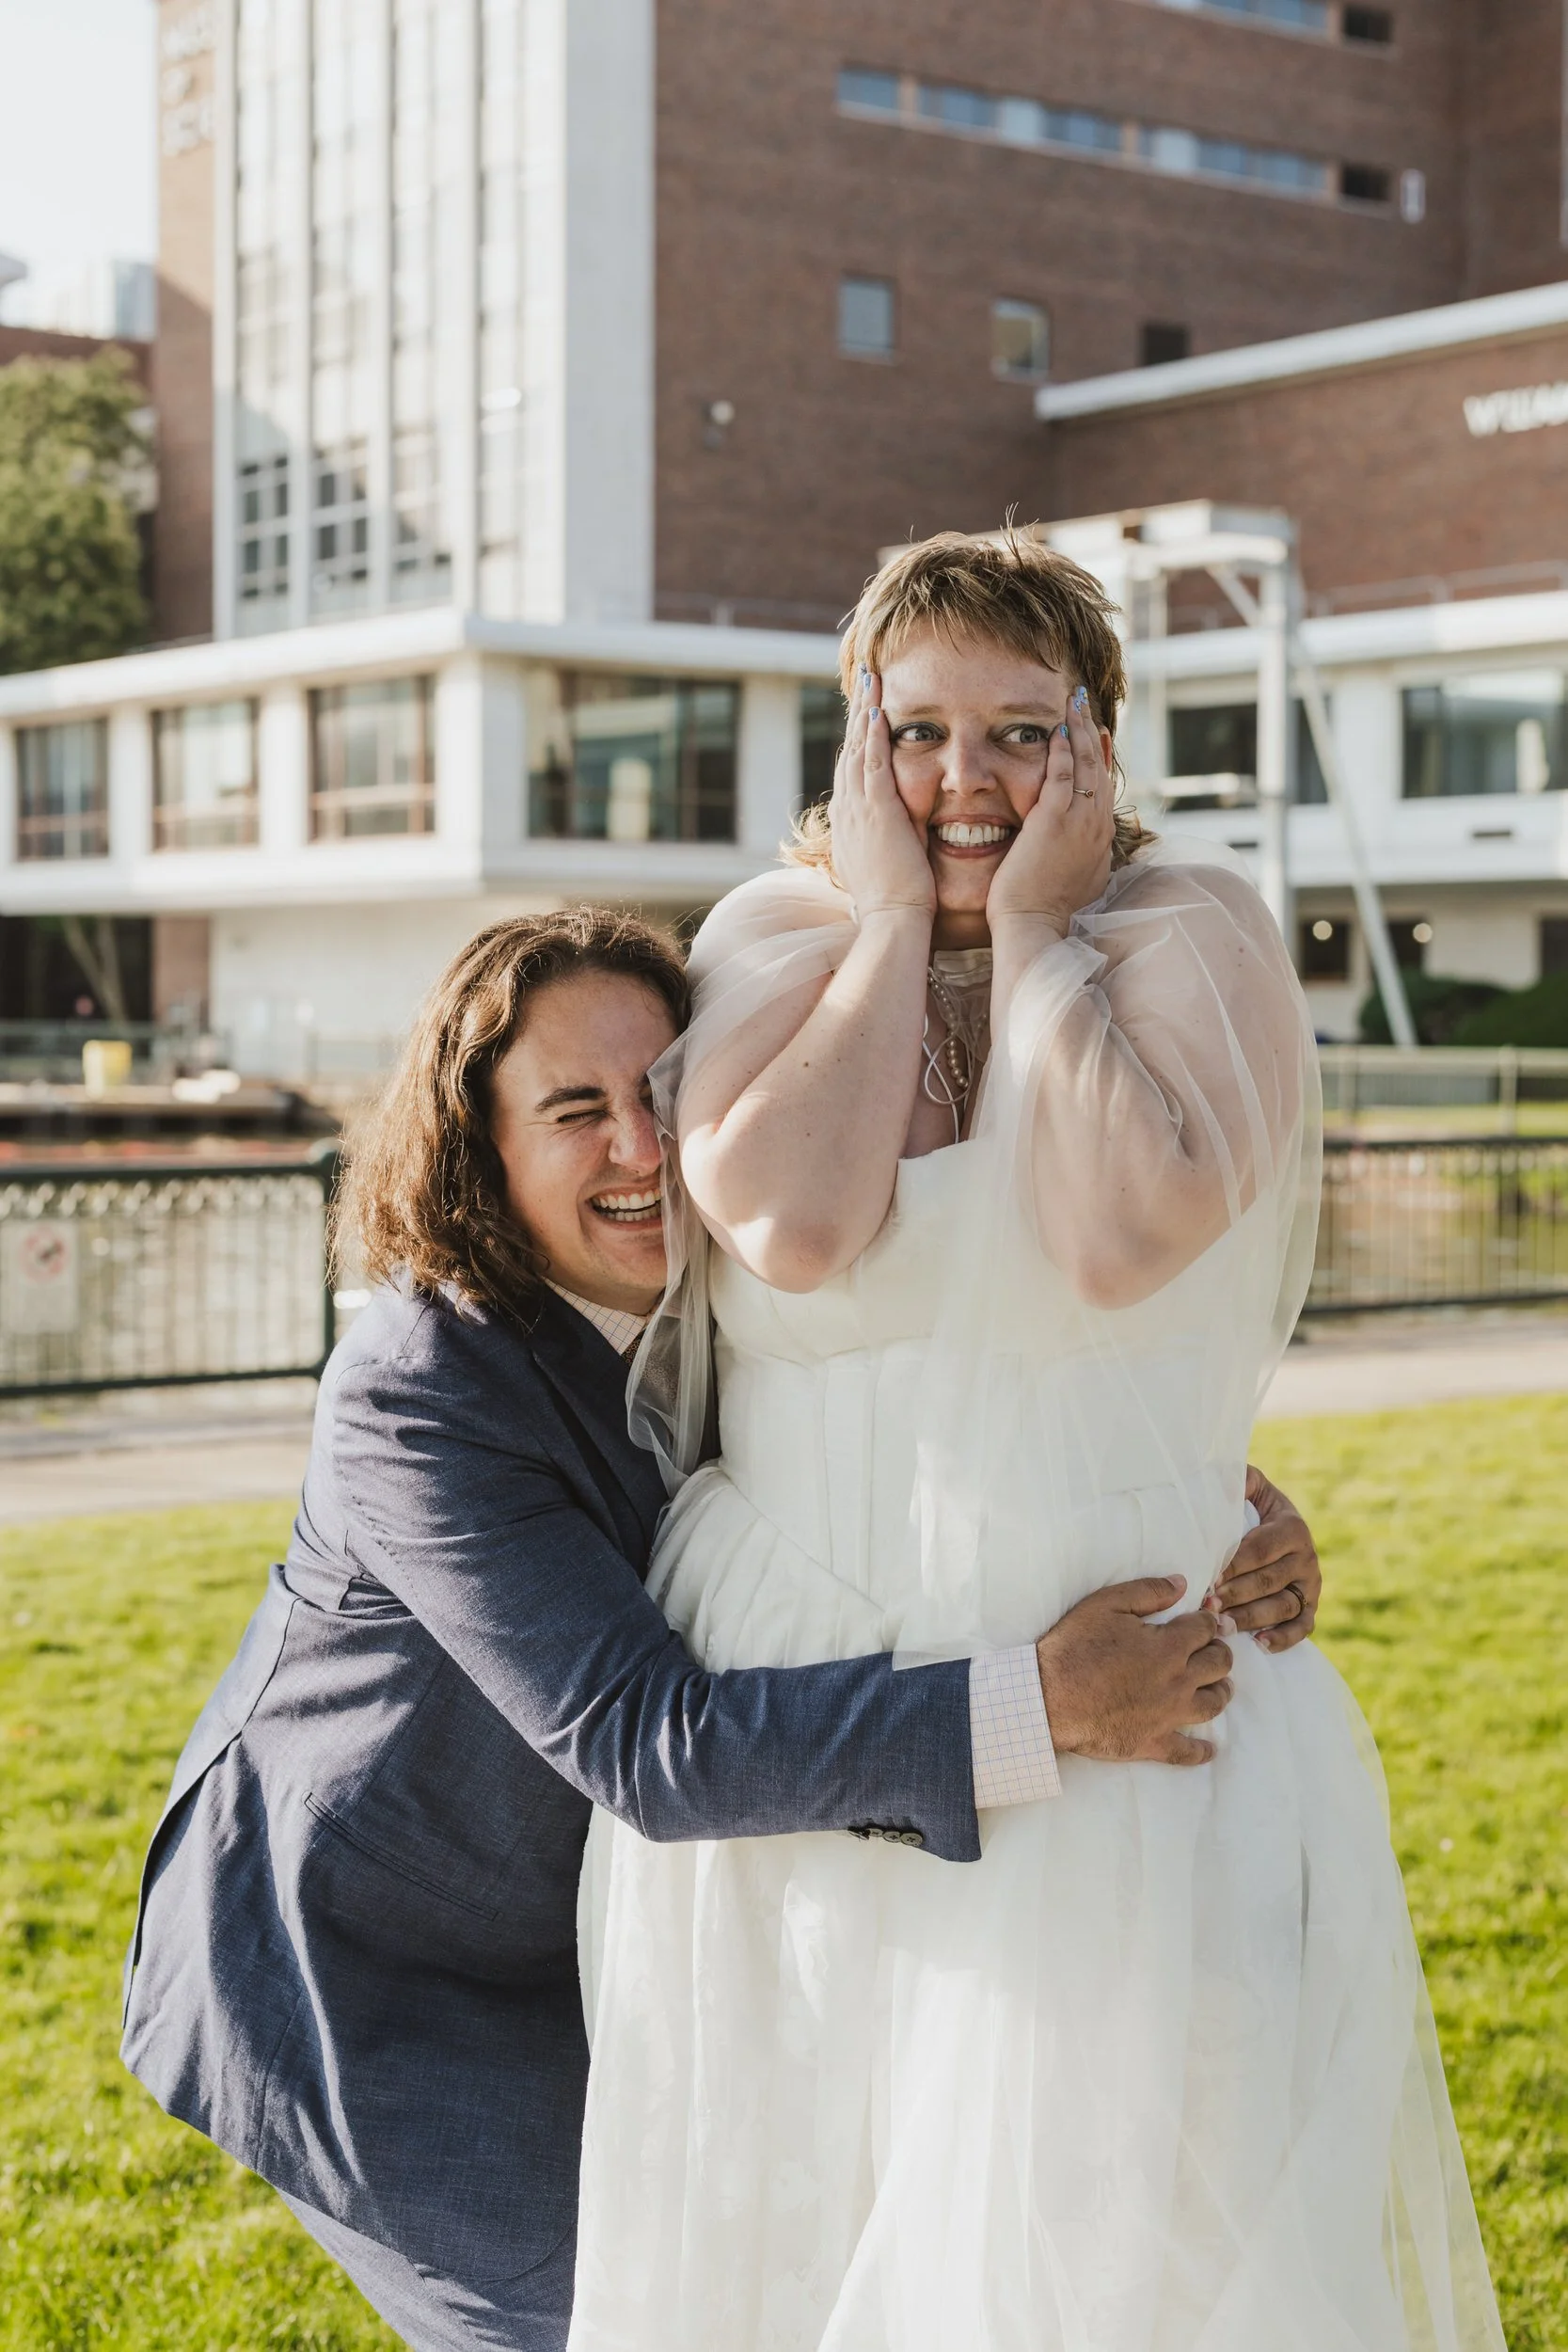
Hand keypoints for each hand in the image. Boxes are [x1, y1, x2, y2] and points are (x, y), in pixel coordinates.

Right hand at [831, 667, 935, 924]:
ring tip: (871, 680)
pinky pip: (871, 764)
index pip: (852, 772)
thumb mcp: (887, 867)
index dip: (857, 740)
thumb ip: (889, 845)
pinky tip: (877, 711)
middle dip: (857, 715)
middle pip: (849, 751)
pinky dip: (872, 736)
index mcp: (851, 824)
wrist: (892, 922)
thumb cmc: (896, 905)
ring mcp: (858, 810)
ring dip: (863, 712)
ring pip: (856, 748)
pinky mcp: (876, 813)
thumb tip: (897, 840)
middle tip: (865, 683)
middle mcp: (847, 812)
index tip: (865, 716)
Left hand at [985, 683, 1114, 940]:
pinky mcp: (1054, 819)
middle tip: (1084, 707)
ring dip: (1079, 730)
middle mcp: (1096, 826)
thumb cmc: (1043, 913)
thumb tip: (1076, 851)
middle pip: (1099, 768)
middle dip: (1092, 734)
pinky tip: (1057, 729)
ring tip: (1073, 705)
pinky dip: (1061, 749)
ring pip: (1085, 764)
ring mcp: (1079, 821)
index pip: (1103, 788)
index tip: (1098, 737)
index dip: (1100, 758)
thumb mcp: (1073, 882)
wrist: (1035, 928)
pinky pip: (1061, 773)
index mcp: (1100, 840)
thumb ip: (1076, 858)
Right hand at [1034, 1576, 1233, 1767]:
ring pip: (1213, 1704)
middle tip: (1214, 1650)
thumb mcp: (1106, 1604)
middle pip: (1218, 1665)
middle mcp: (1178, 1681)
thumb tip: (1181, 1583)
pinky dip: (1201, 1751)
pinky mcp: (1153, 1742)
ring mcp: (1168, 1715)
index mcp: (1169, 1646)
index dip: (1208, 1621)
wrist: (1049, 1698)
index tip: (1206, 1620)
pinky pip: (1187, 1752)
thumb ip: (1147, 1591)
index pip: (1205, 1629)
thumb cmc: (1074, 1647)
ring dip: (1222, 1692)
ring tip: (1220, 1687)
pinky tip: (1209, 1749)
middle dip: (1220, 1652)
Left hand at [1207, 1467, 1320, 1652]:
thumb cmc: (1252, 1506)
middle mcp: (1307, 1557)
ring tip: (1222, 1626)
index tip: (1208, 1577)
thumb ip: (1237, 1479)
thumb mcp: (1249, 1487)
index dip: (1233, 1565)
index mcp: (1292, 1526)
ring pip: (1282, 1607)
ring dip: (1251, 1618)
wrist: (1274, 1524)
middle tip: (1206, 1605)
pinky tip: (1258, 1644)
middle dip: (1236, 1595)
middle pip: (1269, 1582)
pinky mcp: (1311, 1606)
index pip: (1260, 1550)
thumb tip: (1221, 1478)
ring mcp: (1311, 1585)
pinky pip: (1302, 1627)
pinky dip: (1283, 1638)